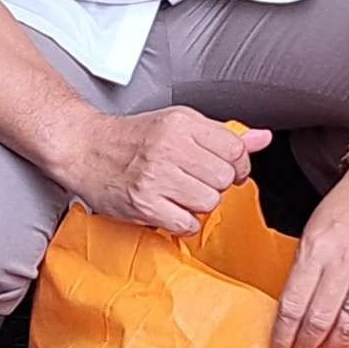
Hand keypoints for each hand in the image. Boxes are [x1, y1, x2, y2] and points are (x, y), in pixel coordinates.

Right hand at [60, 107, 271, 234]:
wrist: (84, 149)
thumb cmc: (134, 137)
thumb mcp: (180, 124)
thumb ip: (223, 134)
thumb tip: (264, 138)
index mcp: (182, 123)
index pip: (235, 150)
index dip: (237, 165)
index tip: (226, 169)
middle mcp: (169, 147)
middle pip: (224, 178)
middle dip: (217, 184)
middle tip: (197, 181)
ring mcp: (156, 177)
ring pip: (209, 201)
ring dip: (200, 204)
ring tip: (181, 194)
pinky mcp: (143, 204)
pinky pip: (187, 223)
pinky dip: (184, 221)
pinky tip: (171, 208)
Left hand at [273, 162, 348, 347]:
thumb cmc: (344, 206)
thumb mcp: (312, 232)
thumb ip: (304, 270)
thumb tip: (295, 314)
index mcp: (316, 249)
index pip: (293, 305)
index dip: (283, 335)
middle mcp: (344, 261)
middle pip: (319, 319)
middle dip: (306, 343)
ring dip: (335, 344)